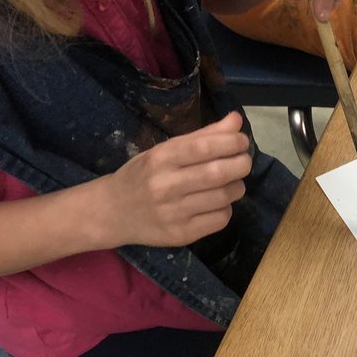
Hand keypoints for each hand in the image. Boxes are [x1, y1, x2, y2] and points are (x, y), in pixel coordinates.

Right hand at [97, 112, 251, 247]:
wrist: (112, 212)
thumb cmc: (143, 175)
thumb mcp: (165, 150)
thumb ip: (202, 136)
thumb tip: (236, 121)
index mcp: (161, 159)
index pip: (204, 147)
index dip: (231, 142)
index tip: (242, 141)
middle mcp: (165, 186)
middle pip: (218, 173)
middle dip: (241, 164)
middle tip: (243, 161)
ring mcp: (173, 213)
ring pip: (224, 197)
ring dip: (237, 186)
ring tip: (231, 181)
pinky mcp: (181, 235)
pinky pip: (220, 220)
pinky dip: (227, 208)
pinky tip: (218, 202)